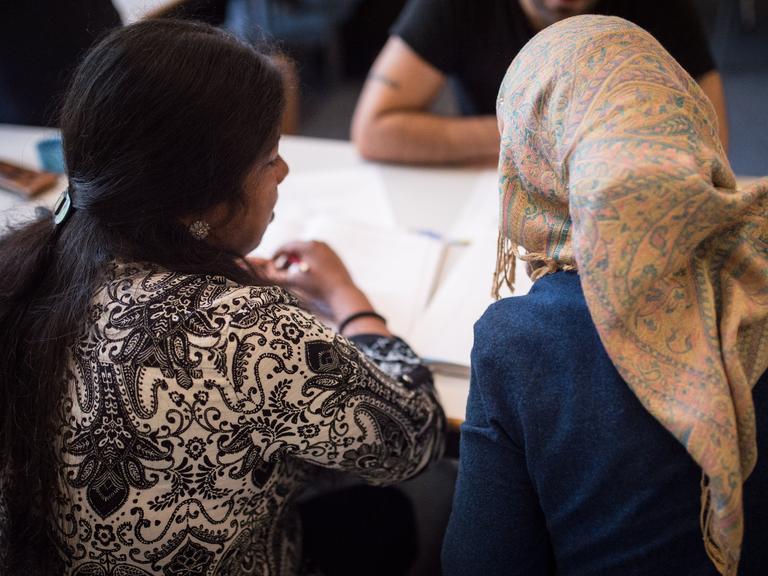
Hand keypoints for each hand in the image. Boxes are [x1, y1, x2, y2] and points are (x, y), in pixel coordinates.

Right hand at [246, 241, 389, 336]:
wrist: (343, 295)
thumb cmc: (317, 289)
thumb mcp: (293, 282)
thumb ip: (274, 276)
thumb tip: (258, 271)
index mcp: (307, 245)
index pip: (285, 247)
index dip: (275, 256)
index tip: (271, 266)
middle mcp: (318, 243)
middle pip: (296, 248)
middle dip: (287, 259)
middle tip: (281, 270)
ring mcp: (328, 249)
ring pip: (307, 252)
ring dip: (297, 261)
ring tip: (294, 274)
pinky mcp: (335, 257)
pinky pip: (317, 256)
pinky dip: (309, 263)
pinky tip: (308, 276)